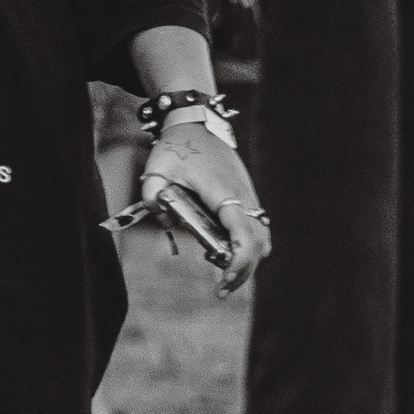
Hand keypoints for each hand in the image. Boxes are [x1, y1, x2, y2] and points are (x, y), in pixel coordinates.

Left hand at [137, 110, 268, 296]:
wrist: (197, 124)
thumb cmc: (177, 147)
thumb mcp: (155, 169)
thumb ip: (152, 197)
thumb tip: (166, 221)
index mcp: (224, 193)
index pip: (244, 235)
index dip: (240, 262)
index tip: (224, 280)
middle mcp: (244, 198)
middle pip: (259, 244)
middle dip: (244, 270)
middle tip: (221, 289)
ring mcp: (248, 199)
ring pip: (262, 238)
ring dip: (247, 260)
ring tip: (221, 274)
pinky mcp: (246, 200)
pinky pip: (255, 229)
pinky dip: (246, 247)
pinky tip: (222, 253)